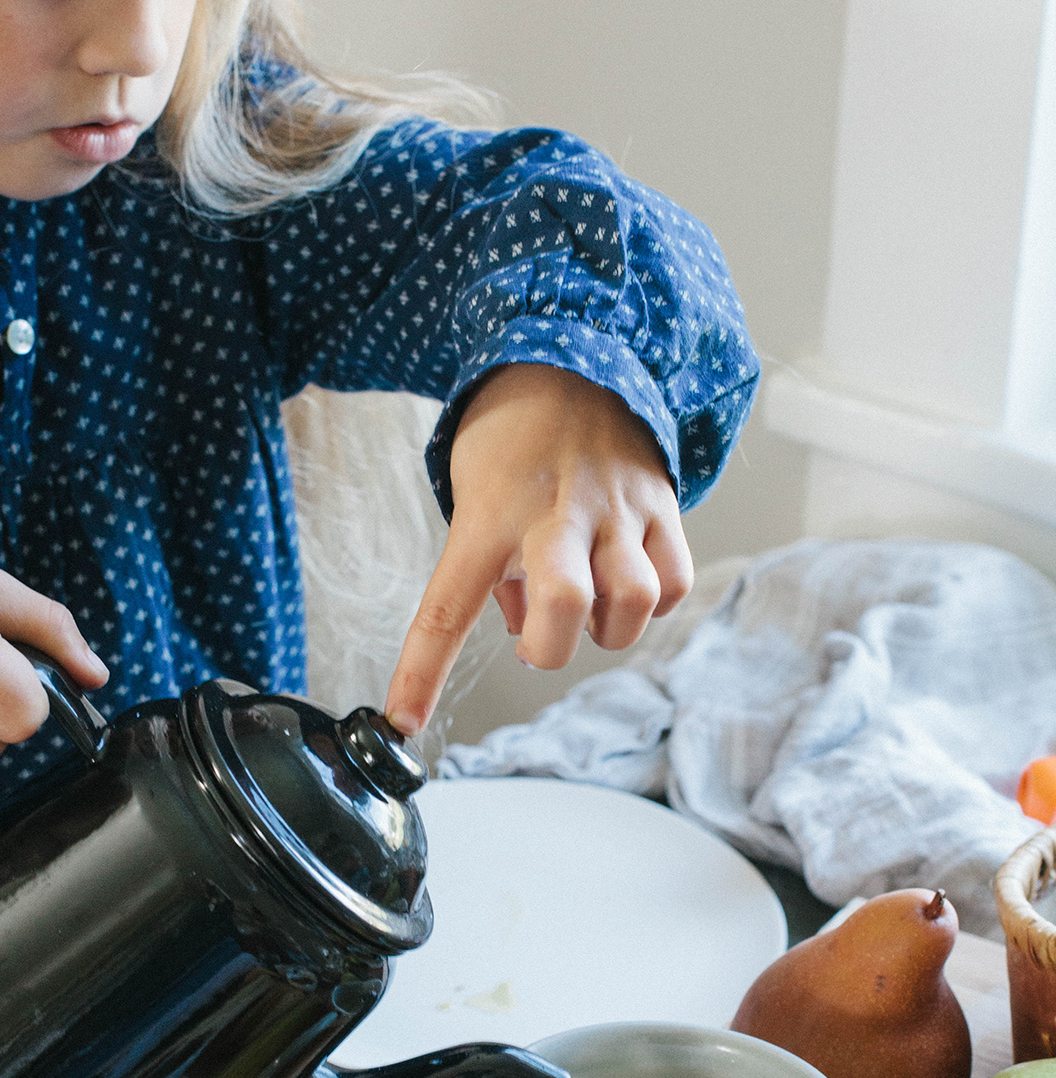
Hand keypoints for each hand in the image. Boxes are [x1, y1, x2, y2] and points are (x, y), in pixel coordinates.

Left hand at [384, 365, 692, 733]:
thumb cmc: (511, 440)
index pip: (445, 606)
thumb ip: (494, 569)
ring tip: (589, 605)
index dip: (422, 672)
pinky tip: (628, 583)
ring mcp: (616, 509)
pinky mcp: (662, 504)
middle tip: (539, 638)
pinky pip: (674, 581)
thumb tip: (531, 630)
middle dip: (552, 649)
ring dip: (609, 628)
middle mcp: (556, 513)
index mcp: (488, 515)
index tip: (403, 721)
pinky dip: (653, 603)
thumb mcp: (476, 498)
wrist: (574, 355)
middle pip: (564, 605)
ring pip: (635, 600)